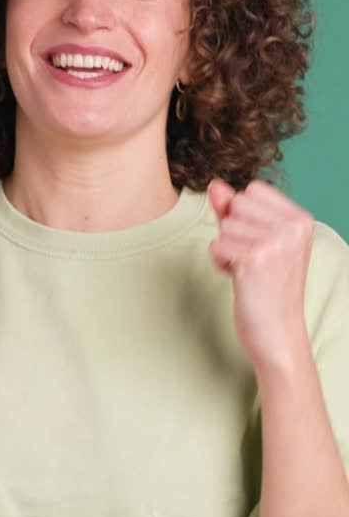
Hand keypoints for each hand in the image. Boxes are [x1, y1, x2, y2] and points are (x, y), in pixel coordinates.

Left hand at [207, 177, 314, 366]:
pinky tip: (239, 279)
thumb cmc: (266, 288)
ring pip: (224, 226)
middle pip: (237, 204)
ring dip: (226, 249)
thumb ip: (234, 210)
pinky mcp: (255, 259)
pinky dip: (220, 263)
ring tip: (247, 271)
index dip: (244, 216)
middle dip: (233, 232)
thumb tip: (214, 184)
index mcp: (301, 219)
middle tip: (252, 260)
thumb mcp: (256, 241)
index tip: (258, 243)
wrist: (277, 332)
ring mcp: (276, 242)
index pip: (253, 190)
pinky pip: (216, 245)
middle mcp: (293, 227)